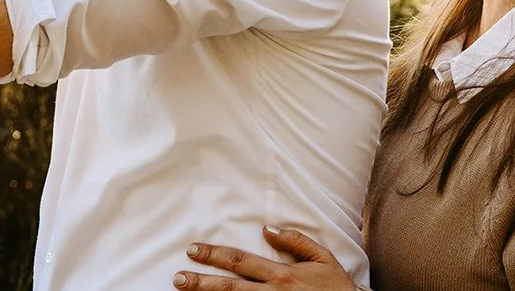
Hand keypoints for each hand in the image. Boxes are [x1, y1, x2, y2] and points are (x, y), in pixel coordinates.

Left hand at [174, 227, 357, 289]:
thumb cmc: (336, 288)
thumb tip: (267, 229)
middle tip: (177, 278)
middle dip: (201, 282)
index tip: (193, 250)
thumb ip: (295, 241)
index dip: (215, 255)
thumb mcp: (322, 258)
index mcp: (282, 275)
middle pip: (229, 287)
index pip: (241, 262)